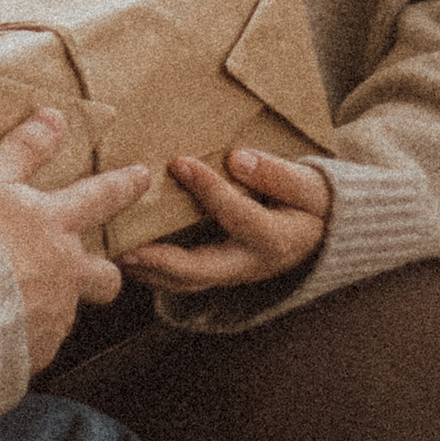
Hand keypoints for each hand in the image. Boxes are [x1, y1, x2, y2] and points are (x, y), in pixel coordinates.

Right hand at [0, 111, 155, 370]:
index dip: (124, 185)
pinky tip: (1, 329)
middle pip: (108, 275)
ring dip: (56, 304)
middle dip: (108, 271)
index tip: (142, 177)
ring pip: (70, 310)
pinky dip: (27, 335)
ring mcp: (55, 314)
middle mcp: (67, 271)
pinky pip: (40, 343)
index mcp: (57, 224)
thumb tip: (53, 118)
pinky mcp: (37, 350)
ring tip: (22, 300)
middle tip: (93, 269)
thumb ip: (23, 149)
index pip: (101, 197)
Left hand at [121, 148, 332, 292]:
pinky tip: (129, 252)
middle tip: (125, 245)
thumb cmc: (314, 204)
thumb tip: (237, 159)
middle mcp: (249, 265)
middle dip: (160, 259)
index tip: (179, 162)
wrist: (324, 235)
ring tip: (116, 252)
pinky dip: (154, 269)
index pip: (237, 215)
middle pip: (199, 270)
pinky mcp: (219, 273)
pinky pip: (183, 277)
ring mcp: (231, 274)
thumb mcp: (311, 185)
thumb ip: (277, 174)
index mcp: (275, 240)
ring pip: (185, 282)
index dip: (209, 189)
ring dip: (149, 270)